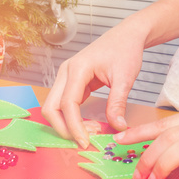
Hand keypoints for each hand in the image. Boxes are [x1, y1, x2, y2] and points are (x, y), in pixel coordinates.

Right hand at [42, 21, 147, 146]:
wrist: (127, 35)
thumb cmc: (126, 50)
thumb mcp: (125, 78)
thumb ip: (118, 103)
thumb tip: (117, 127)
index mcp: (77, 68)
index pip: (67, 104)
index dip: (74, 126)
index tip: (86, 143)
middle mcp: (66, 72)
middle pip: (51, 107)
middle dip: (63, 128)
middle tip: (85, 142)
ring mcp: (66, 77)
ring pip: (54, 107)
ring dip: (67, 124)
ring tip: (91, 133)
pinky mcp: (72, 82)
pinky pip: (65, 104)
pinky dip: (72, 118)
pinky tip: (89, 125)